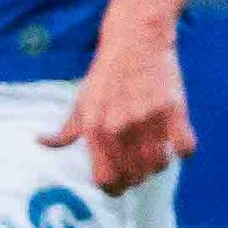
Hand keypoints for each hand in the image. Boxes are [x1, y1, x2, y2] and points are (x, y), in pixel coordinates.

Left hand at [45, 27, 193, 193]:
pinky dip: (183, 148)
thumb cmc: (106, 74)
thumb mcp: (81, 101)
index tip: (120, 184)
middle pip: (134, 176)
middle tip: (139, 167)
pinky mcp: (173, 109)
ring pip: (160, 165)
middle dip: (137, 177)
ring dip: (159, 163)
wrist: (135, 39)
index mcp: (96, 129)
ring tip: (156, 152)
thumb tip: (41, 143)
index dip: (114, 188)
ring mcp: (147, 119)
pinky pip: (185, 148)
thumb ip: (65, 130)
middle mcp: (120, 127)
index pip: (106, 179)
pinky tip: (176, 138)